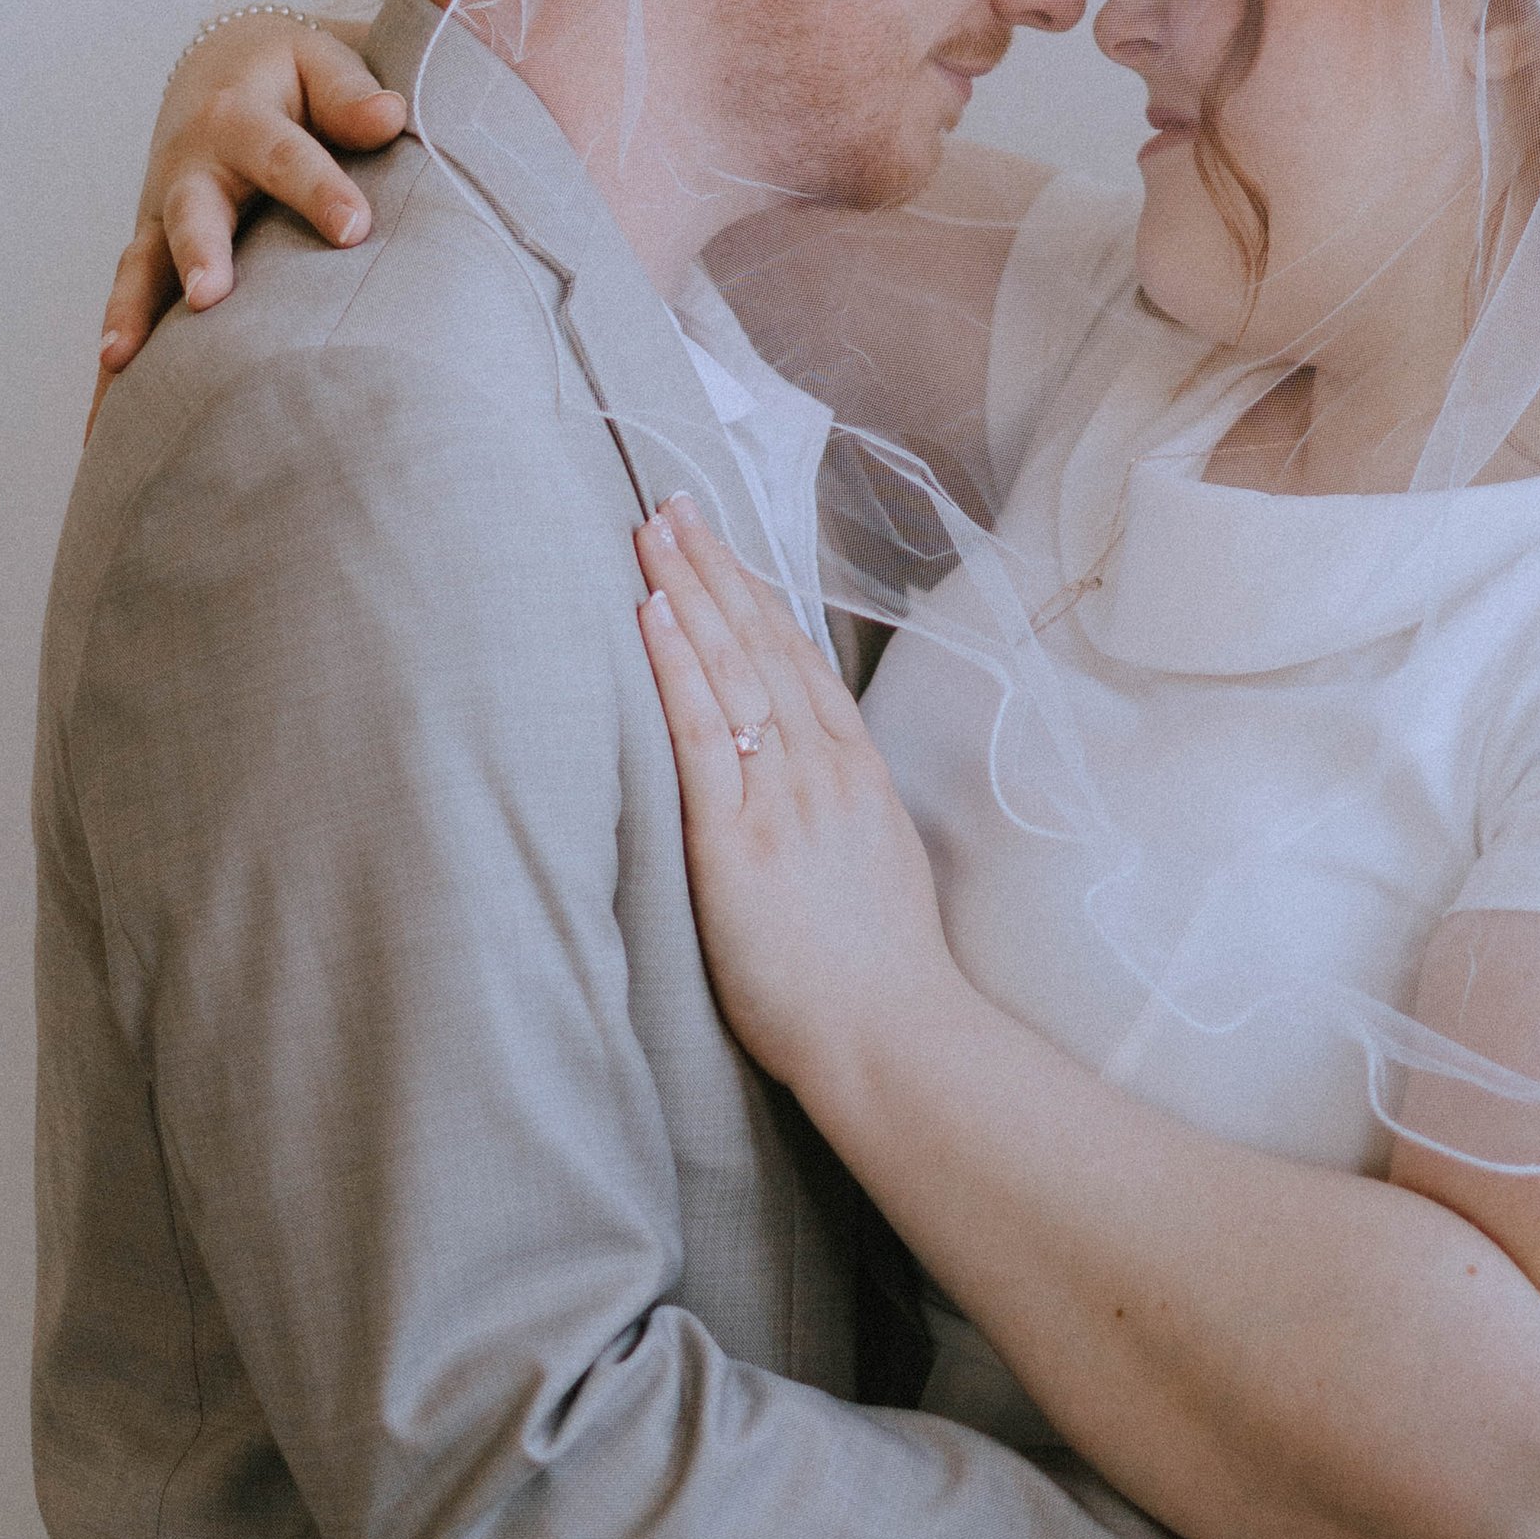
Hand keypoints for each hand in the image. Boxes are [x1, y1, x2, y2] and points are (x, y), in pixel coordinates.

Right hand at [93, 17, 406, 404]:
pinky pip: (130, 308)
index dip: (318, 189)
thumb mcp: (320, 62)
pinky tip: (104, 424)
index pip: (284, 154)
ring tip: (121, 362)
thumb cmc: (291, 77)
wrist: (221, 68)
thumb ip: (351, 93)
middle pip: (192, 211)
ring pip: (143, 266)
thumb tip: (389, 117)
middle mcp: (190, 167)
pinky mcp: (152, 254)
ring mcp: (162, 215)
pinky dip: (115, 363)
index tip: (355, 229)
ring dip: (132, 313)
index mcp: (240, 115)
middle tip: (210, 296)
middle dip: (200, 252)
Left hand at [635, 500, 960, 1092]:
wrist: (889, 1034)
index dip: (753, 595)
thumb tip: (809, 790)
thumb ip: (839, 814)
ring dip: (686, 594)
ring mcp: (781, 798)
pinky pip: (701, 734)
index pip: (796, 659)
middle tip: (670, 503)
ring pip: (730, 671)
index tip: (718, 543)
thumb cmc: (880, 974)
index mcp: (855, 772)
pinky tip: (650, 617)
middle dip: (712, 569)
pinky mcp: (736, 841)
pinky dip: (675, 668)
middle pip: (760, 644)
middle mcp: (820, 769)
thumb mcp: (874, 865)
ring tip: (650, 534)